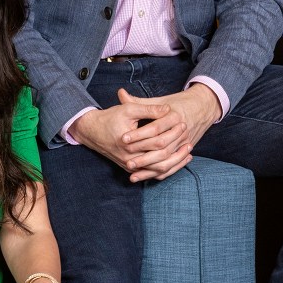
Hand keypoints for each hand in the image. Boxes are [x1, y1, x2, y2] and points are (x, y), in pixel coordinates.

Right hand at [70, 95, 187, 179]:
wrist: (92, 132)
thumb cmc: (110, 118)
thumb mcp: (129, 110)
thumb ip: (148, 109)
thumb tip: (168, 110)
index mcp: (129, 143)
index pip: (156, 141)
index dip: (171, 132)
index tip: (183, 123)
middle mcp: (129, 158)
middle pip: (160, 159)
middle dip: (176, 150)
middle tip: (190, 140)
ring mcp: (130, 166)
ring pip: (158, 170)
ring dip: (174, 162)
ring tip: (188, 152)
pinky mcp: (131, 169)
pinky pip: (152, 173)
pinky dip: (166, 168)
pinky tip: (178, 160)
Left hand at [112, 86, 220, 181]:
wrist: (202, 107)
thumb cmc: (177, 103)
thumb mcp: (159, 100)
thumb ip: (139, 100)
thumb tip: (120, 94)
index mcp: (174, 116)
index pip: (154, 128)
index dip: (138, 134)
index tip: (123, 139)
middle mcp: (182, 131)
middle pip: (161, 147)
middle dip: (144, 155)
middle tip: (127, 161)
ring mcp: (185, 142)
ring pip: (167, 160)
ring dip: (150, 167)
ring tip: (133, 171)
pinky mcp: (185, 151)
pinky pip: (172, 166)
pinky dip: (159, 173)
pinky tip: (144, 176)